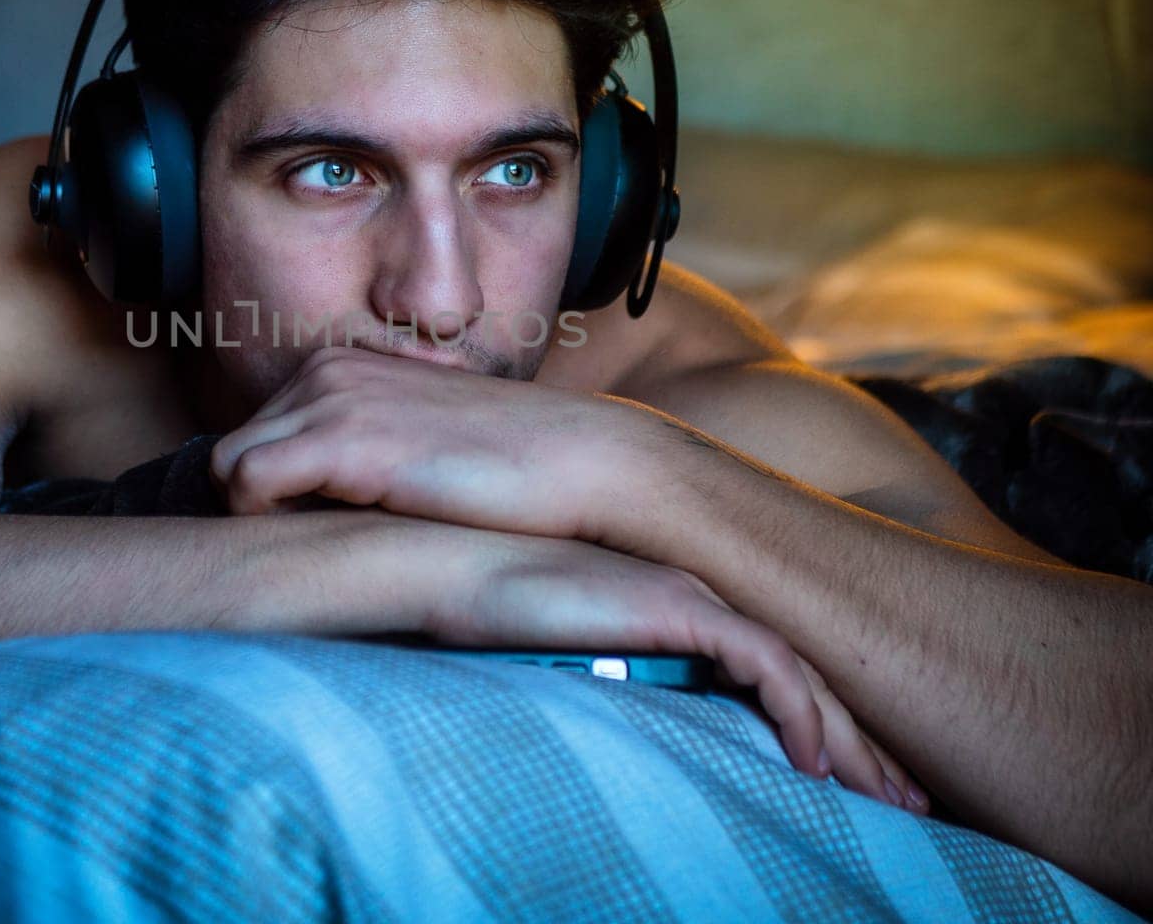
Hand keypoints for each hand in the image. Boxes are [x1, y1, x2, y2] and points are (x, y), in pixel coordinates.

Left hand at [209, 345, 621, 537]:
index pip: (256, 434)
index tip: (312, 532)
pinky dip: (263, 525)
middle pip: (231, 450)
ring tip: (325, 551)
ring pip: (226, 466)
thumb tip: (307, 505)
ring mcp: (332, 398)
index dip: (271, 494)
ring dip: (259, 519)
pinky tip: (326, 547)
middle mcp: (327, 369)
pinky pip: (243, 482)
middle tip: (318, 549)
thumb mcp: (416, 445)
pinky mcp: (343, 438)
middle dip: (259, 507)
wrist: (584, 462)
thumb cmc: (509, 472)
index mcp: (342, 366)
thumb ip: (358, 456)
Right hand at [427, 526, 928, 813]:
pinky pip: (765, 665)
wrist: (455, 571)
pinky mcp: (680, 606)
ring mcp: (695, 596)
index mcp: (678, 610)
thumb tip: (641, 752)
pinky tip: (816, 764)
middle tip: (915, 800)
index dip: (828, 725)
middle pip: (808, 674)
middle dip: (868, 740)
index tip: (862, 782)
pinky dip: (800, 712)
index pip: (775, 671)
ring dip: (854, 738)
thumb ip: (617, 686)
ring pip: (803, 674)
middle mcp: (700, 597)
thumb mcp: (573, 660)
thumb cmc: (497, 619)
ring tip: (893, 800)